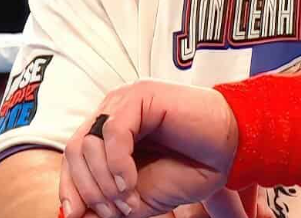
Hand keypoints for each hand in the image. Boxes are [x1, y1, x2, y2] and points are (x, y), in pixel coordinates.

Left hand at [61, 80, 248, 217]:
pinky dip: (117, 165)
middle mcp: (113, 112)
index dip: (70, 188)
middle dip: (88, 190)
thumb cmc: (189, 169)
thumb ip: (108, 203)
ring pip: (89, 143)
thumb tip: (73, 213)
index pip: (73, 158)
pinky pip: (113, 132)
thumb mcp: (140, 198)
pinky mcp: (141, 96)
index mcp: (109, 133)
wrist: (230, 152)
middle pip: (74, 151)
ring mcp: (125, 101)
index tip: (74, 216)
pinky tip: (130, 183)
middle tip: (114, 211)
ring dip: (103, 181)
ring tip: (128, 198)